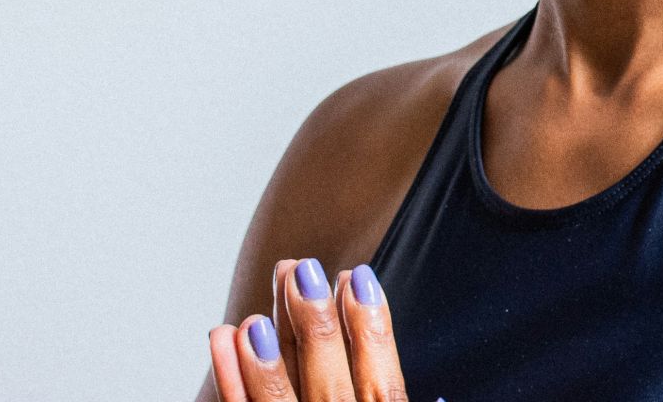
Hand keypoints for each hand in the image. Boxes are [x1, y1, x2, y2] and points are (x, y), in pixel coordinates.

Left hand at [207, 257, 443, 401]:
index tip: (357, 277)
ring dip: (269, 363)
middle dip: (317, 330)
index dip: (373, 332)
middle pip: (330, 389)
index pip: (383, 388)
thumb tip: (437, 394)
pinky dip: (229, 379)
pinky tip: (225, 336)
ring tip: (258, 313)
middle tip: (303, 273)